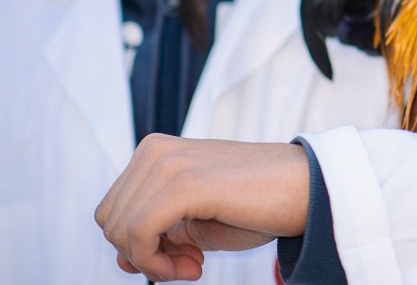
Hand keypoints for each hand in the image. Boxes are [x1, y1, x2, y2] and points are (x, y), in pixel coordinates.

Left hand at [95, 134, 310, 281]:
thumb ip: (157, 235)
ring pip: (120, 230)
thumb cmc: (258, 204)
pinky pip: (138, 235)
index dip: (138, 246)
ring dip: (153, 263)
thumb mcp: (195, 223)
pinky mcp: (183, 183)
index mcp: (155, 152)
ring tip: (195, 263)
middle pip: (110, 222)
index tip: (181, 257)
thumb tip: (121, 259)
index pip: (113, 211)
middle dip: (143, 255)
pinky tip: (194, 265)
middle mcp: (155, 151)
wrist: (305, 189)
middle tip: (190, 263)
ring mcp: (168, 163)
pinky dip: (156, 263)